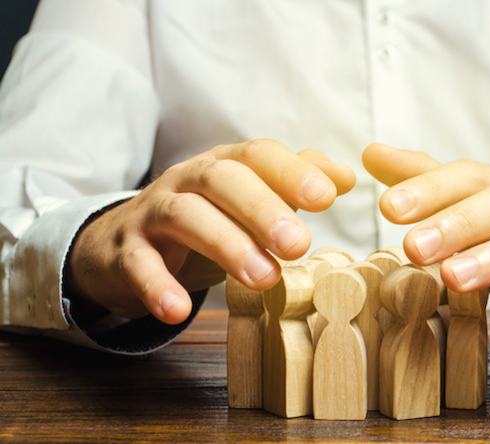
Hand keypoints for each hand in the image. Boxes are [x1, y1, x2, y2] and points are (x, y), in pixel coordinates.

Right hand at [67, 139, 355, 324]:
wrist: (124, 241)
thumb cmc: (206, 218)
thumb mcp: (249, 198)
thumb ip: (293, 184)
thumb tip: (345, 176)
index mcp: (225, 164)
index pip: (258, 154)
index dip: (291, 172)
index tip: (327, 197)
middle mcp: (188, 179)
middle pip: (223, 180)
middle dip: (263, 208)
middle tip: (299, 244)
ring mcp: (153, 212)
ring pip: (185, 216)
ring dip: (226, 244)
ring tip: (264, 278)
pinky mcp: (125, 250)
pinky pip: (138, 264)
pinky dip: (158, 285)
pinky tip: (181, 310)